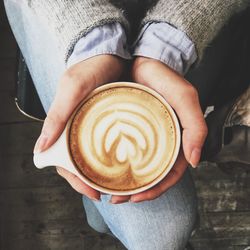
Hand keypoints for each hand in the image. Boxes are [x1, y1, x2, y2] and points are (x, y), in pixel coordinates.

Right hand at [34, 55, 123, 200]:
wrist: (112, 54)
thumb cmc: (91, 68)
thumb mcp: (73, 89)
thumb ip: (57, 115)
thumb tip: (40, 150)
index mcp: (65, 126)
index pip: (64, 162)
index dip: (76, 181)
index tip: (93, 192)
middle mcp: (78, 130)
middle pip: (80, 164)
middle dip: (90, 182)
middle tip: (108, 193)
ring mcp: (94, 127)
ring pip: (94, 157)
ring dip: (102, 173)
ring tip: (117, 185)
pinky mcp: (109, 122)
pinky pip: (109, 144)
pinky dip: (113, 157)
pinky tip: (124, 164)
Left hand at [110, 57, 206, 203]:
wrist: (143, 60)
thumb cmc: (165, 78)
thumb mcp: (185, 98)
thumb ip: (196, 126)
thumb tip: (194, 161)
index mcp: (175, 141)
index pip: (169, 174)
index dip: (155, 189)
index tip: (135, 198)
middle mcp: (159, 142)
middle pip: (150, 175)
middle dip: (135, 191)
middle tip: (115, 198)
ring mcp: (143, 137)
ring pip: (136, 166)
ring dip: (123, 181)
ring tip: (106, 188)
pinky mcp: (129, 129)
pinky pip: (123, 150)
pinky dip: (115, 162)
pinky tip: (102, 166)